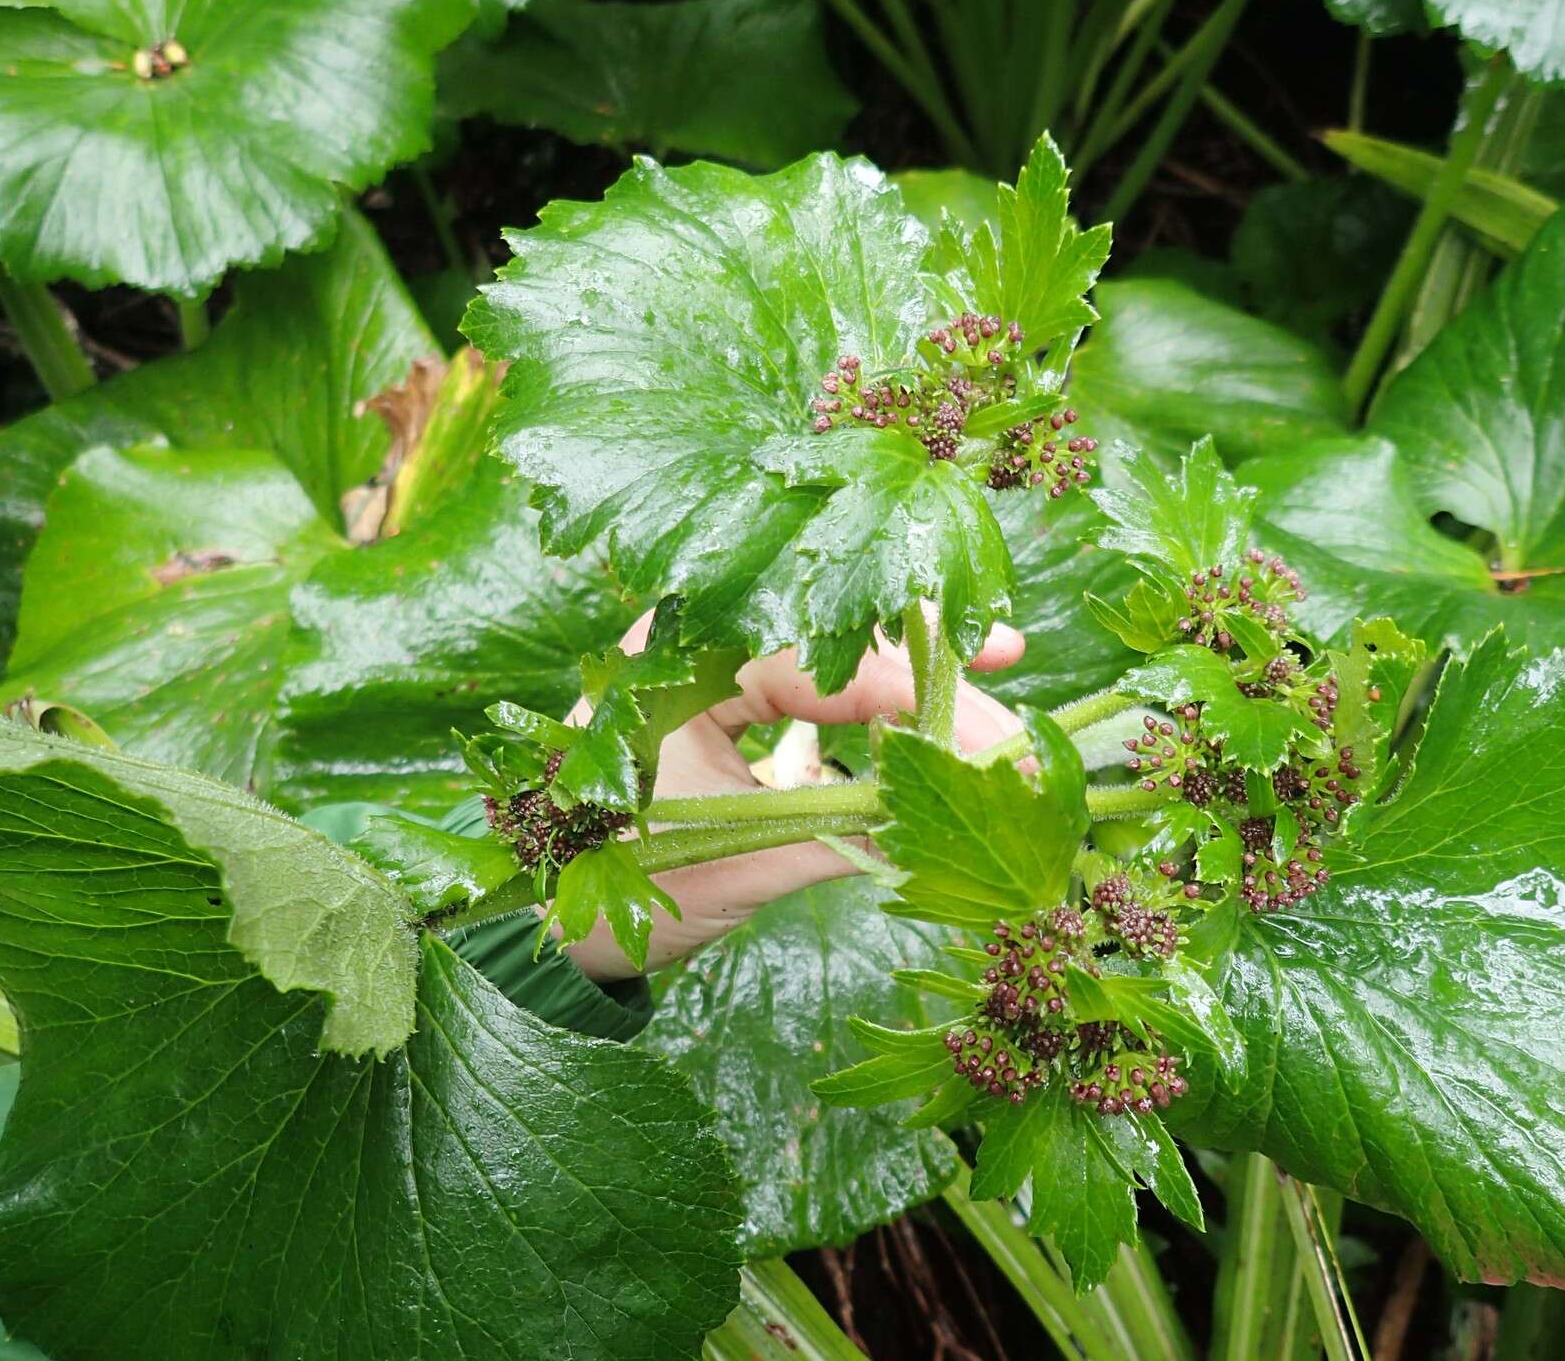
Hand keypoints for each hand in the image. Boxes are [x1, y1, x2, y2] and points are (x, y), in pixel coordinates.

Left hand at [563, 611, 1025, 978]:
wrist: (548, 927)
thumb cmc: (613, 892)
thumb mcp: (728, 871)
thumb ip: (834, 841)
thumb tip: (942, 831)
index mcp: (676, 663)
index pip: (822, 661)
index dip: (915, 699)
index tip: (993, 740)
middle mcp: (696, 643)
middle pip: (838, 636)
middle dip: (933, 673)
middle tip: (1015, 706)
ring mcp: (716, 667)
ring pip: (836, 652)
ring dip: (916, 678)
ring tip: (999, 692)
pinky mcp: (735, 702)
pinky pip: (822, 687)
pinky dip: (881, 703)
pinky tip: (937, 714)